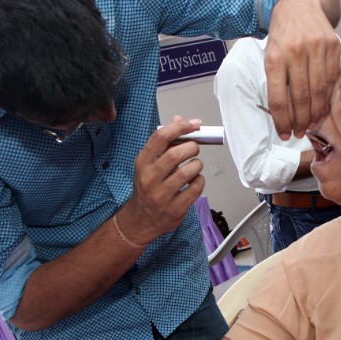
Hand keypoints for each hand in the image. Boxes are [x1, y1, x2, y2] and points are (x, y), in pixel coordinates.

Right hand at [119, 116, 204, 244]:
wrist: (140, 219)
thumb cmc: (148, 187)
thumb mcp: (149, 163)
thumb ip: (165, 142)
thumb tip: (179, 119)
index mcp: (143, 162)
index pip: (161, 137)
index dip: (181, 127)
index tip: (194, 125)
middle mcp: (150, 178)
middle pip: (176, 154)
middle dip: (192, 147)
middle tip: (194, 149)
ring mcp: (161, 195)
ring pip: (188, 172)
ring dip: (197, 165)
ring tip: (195, 166)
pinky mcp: (174, 208)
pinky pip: (195, 189)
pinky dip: (200, 181)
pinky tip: (195, 181)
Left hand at [263, 0, 340, 138]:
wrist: (301, 3)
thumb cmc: (282, 33)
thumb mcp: (270, 53)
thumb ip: (277, 80)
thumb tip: (286, 113)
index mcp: (275, 57)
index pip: (278, 98)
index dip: (282, 121)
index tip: (284, 133)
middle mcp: (296, 52)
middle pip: (300, 98)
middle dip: (300, 121)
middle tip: (299, 132)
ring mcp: (316, 48)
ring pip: (319, 91)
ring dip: (316, 113)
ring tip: (312, 125)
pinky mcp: (333, 45)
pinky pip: (332, 78)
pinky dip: (328, 96)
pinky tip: (323, 107)